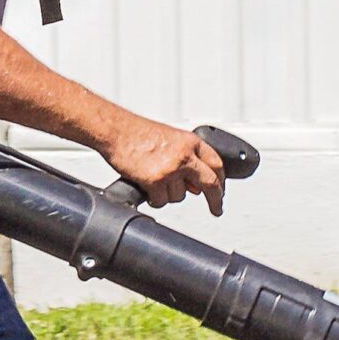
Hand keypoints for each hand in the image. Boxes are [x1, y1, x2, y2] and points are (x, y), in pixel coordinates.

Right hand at [102, 117, 225, 215]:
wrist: (117, 131)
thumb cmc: (138, 132)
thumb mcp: (170, 138)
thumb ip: (186, 158)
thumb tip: (195, 185)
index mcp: (190, 142)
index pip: (216, 164)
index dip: (221, 180)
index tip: (221, 191)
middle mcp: (184, 155)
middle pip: (210, 183)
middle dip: (215, 200)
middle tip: (216, 208)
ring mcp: (171, 169)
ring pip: (181, 196)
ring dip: (169, 195)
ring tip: (155, 181)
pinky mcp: (155, 181)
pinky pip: (162, 201)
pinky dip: (155, 199)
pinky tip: (148, 188)